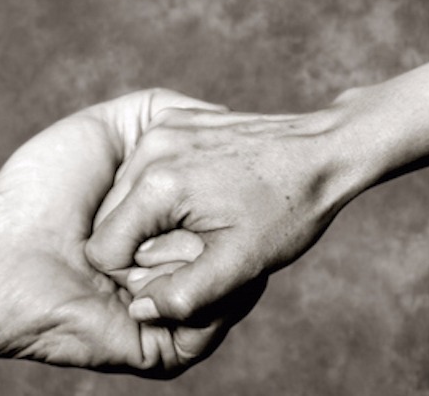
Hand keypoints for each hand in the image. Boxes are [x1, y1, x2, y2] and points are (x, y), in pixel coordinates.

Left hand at [0, 89, 264, 376]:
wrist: (5, 256)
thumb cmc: (42, 190)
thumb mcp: (102, 132)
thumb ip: (154, 113)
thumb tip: (216, 114)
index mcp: (160, 230)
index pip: (221, 217)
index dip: (223, 194)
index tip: (221, 169)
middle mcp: (170, 270)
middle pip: (234, 251)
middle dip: (217, 227)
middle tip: (189, 213)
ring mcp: (170, 311)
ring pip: (232, 287)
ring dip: (193, 258)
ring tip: (145, 250)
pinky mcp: (165, 349)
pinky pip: (207, 324)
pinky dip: (187, 295)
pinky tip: (146, 278)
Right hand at [86, 107, 364, 322]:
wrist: (324, 153)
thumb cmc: (287, 211)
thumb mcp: (241, 265)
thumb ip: (185, 295)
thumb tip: (140, 309)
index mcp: (158, 186)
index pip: (104, 251)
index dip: (135, 272)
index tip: (180, 269)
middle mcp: (151, 149)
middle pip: (108, 221)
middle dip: (143, 243)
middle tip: (197, 246)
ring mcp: (162, 128)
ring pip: (122, 194)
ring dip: (151, 215)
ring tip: (205, 218)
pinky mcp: (174, 119)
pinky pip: (144, 167)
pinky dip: (163, 187)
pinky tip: (204, 193)